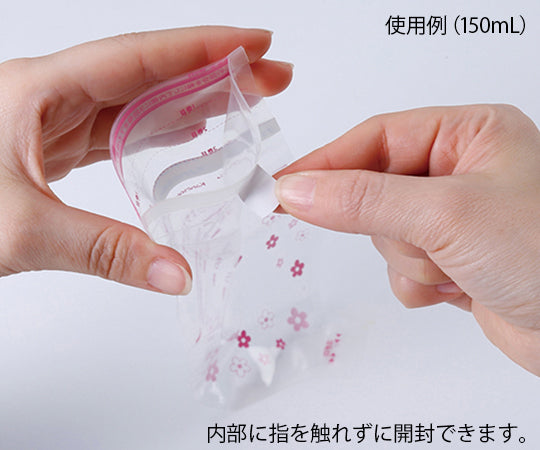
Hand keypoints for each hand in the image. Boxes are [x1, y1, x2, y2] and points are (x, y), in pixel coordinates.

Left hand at [0, 26, 292, 294]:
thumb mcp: (19, 229)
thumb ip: (104, 251)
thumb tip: (178, 273)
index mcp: (39, 91)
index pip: (139, 58)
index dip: (202, 47)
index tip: (254, 45)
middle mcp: (48, 97)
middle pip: (147, 75)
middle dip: (213, 73)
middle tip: (268, 78)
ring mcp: (49, 123)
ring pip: (134, 102)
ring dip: (190, 102)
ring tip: (241, 105)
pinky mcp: (48, 151)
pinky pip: (116, 132)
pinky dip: (157, 133)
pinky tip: (185, 137)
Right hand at [275, 105, 539, 375]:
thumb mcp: (447, 214)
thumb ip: (362, 200)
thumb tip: (296, 190)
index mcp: (469, 135)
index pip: (374, 139)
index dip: (324, 164)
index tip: (279, 187)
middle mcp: (460, 172)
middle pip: (374, 192)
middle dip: (394, 228)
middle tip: (426, 242)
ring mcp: (454, 219)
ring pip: (385, 236)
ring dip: (412, 261)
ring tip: (457, 268)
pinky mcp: (452, 259)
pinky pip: (402, 269)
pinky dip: (420, 284)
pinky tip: (459, 288)